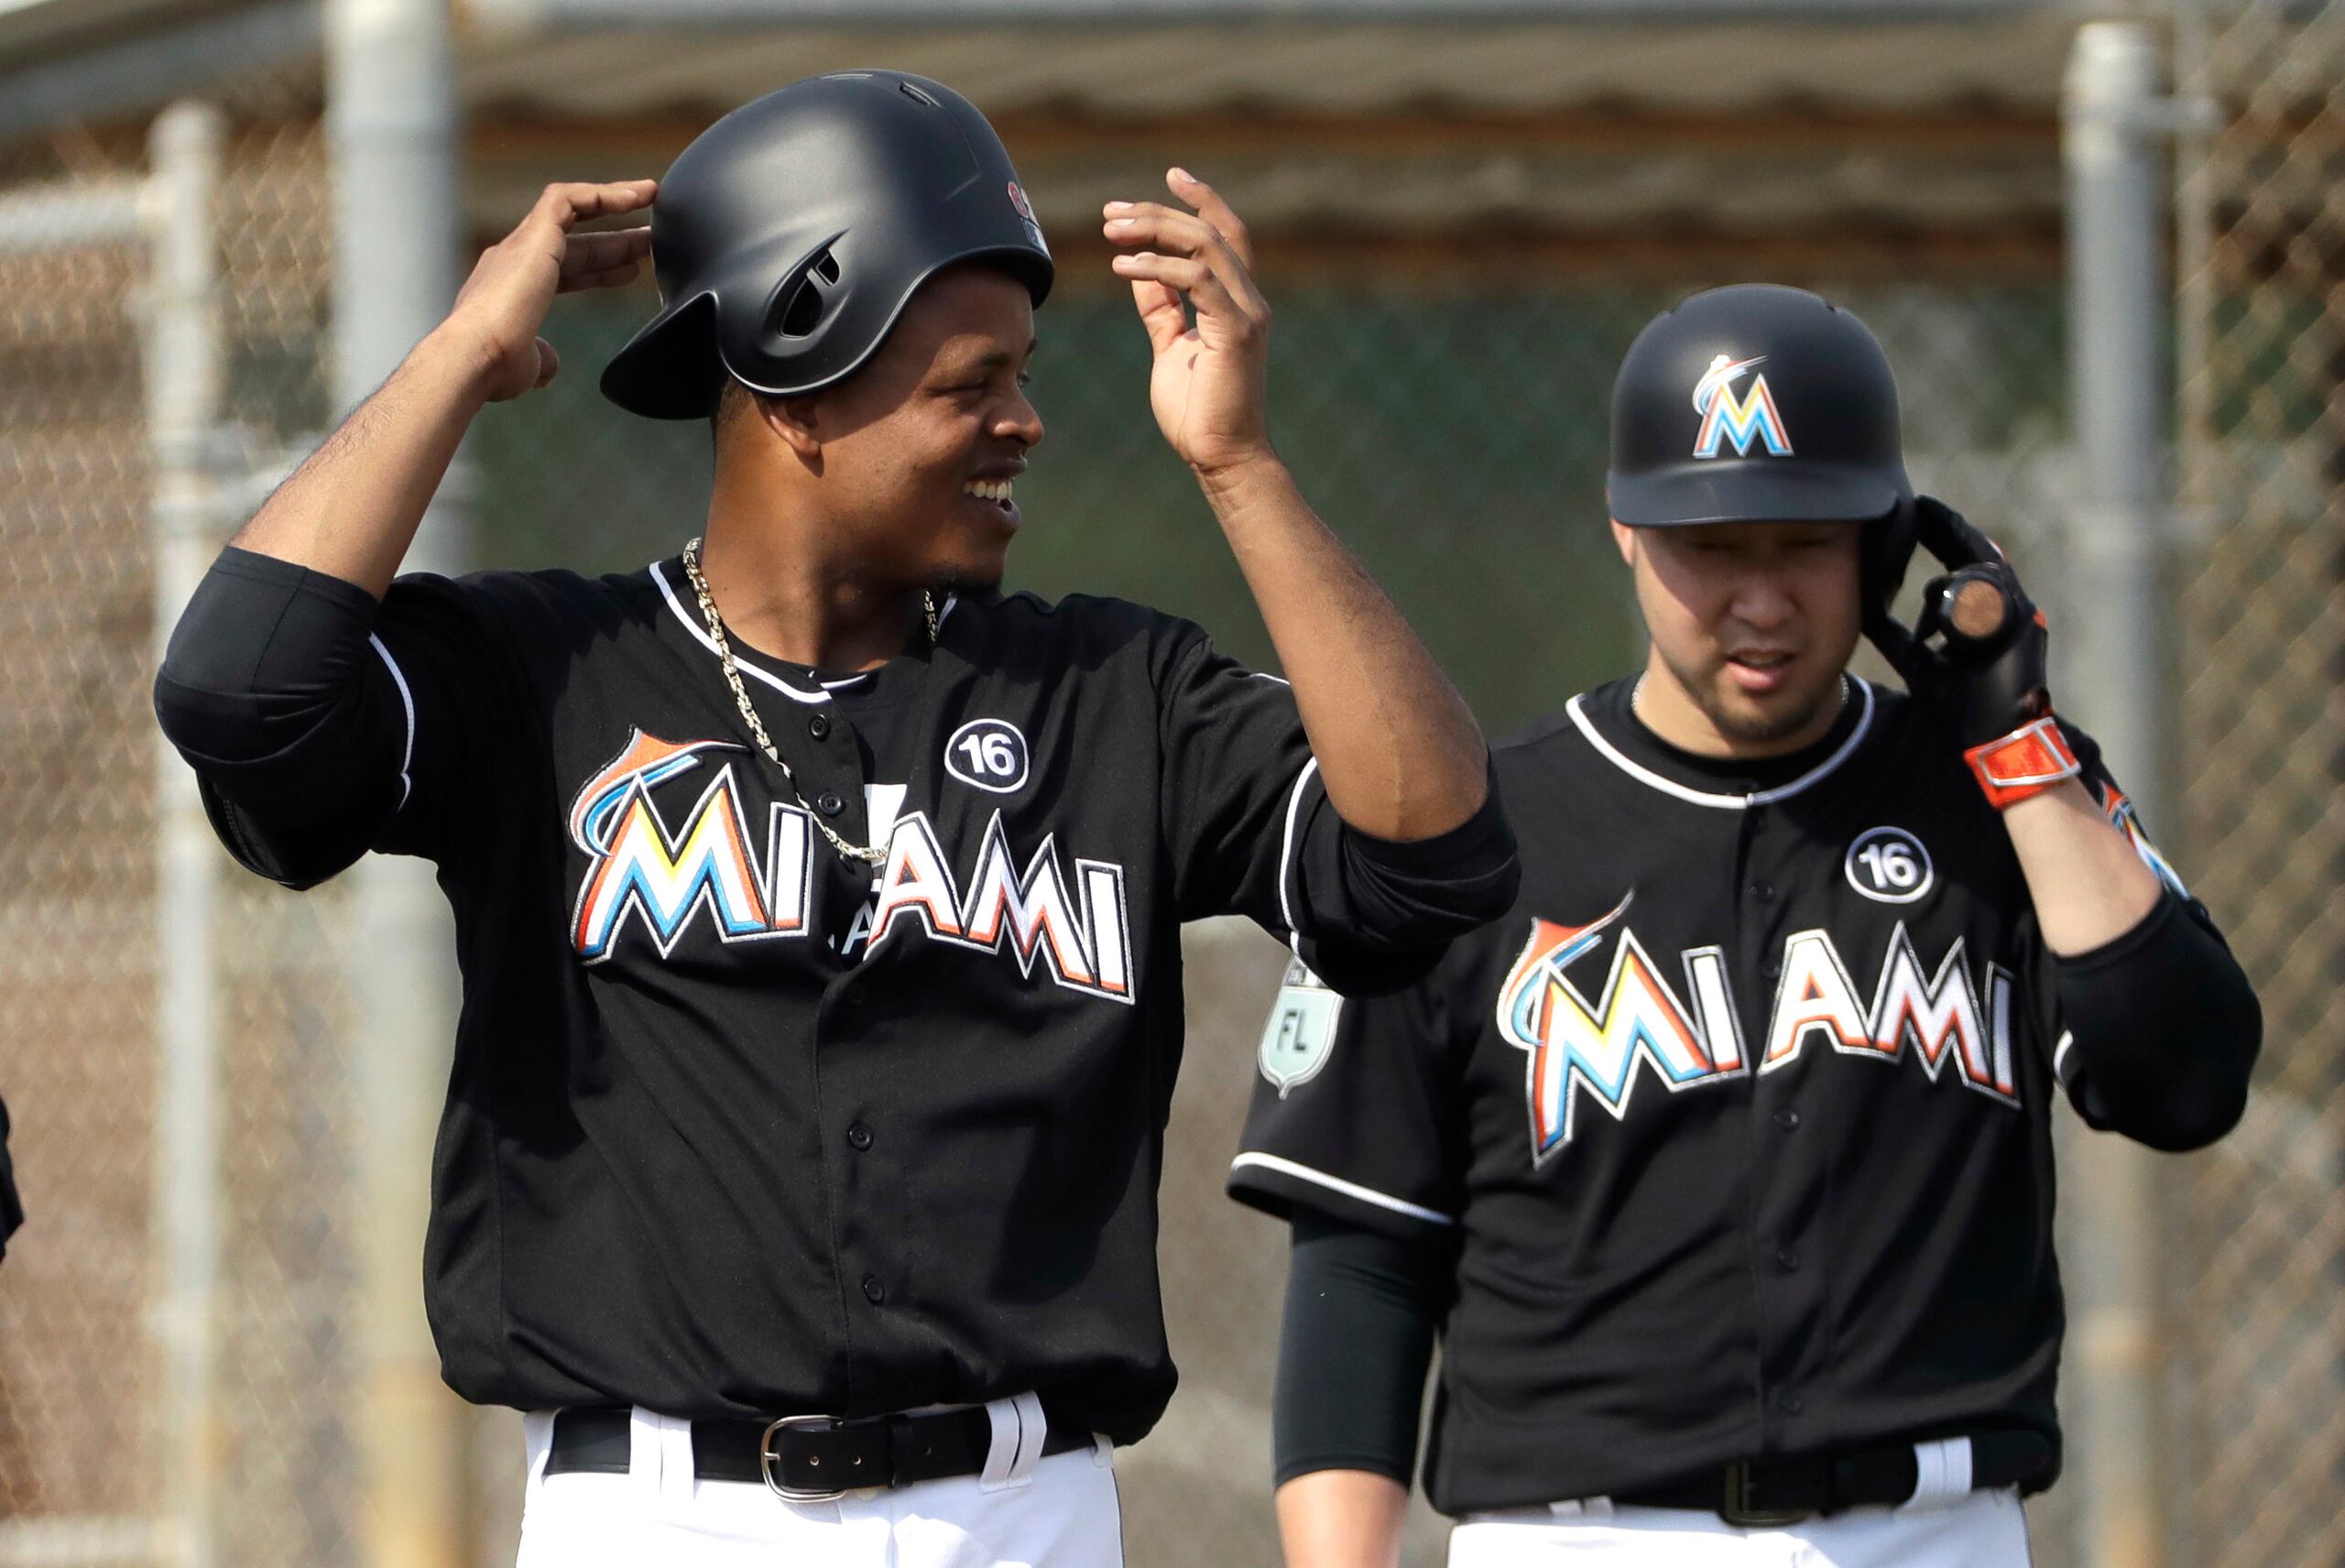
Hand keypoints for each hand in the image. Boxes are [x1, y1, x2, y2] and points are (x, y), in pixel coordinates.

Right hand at [439, 179, 656, 402]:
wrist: (473, 354)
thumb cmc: (493, 366)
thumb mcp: (527, 364)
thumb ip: (541, 358)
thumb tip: (549, 367)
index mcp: (512, 289)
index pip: (564, 270)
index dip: (600, 269)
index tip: (633, 271)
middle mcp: (513, 260)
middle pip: (574, 242)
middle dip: (615, 240)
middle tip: (653, 239)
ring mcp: (521, 244)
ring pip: (570, 209)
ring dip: (612, 201)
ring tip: (652, 196)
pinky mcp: (533, 234)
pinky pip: (567, 198)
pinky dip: (601, 193)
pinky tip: (635, 195)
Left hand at [1103, 168, 1274, 477]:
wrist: (1222, 458)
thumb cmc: (1198, 411)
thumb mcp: (1170, 347)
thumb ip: (1161, 308)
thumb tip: (1140, 273)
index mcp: (1235, 301)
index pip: (1225, 234)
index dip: (1202, 200)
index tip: (1170, 175)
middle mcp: (1248, 299)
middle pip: (1209, 231)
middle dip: (1158, 213)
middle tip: (1111, 213)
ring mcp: (1246, 313)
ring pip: (1204, 246)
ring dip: (1153, 231)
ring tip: (1111, 232)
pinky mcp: (1236, 332)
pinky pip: (1196, 280)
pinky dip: (1158, 268)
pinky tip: (1123, 268)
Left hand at [1867, 496, 2050, 746]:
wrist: (1993, 740)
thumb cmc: (1962, 706)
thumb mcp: (1918, 662)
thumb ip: (1896, 637)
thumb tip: (1864, 614)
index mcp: (1978, 616)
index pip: (1959, 564)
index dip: (1941, 536)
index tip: (1918, 512)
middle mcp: (2003, 609)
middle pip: (1977, 555)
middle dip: (1950, 529)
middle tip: (1922, 504)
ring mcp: (2019, 616)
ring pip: (1987, 569)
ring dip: (1958, 548)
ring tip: (1928, 520)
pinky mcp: (2026, 629)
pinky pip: (2001, 592)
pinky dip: (1976, 579)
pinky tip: (1956, 562)